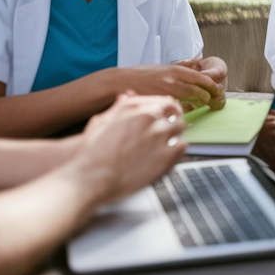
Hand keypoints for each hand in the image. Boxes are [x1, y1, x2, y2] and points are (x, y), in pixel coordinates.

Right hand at [71, 92, 185, 203]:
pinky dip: (177, 149)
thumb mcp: (101, 122)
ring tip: (167, 144)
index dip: (169, 109)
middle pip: (175, 113)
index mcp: (134, 107)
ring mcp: (159, 135)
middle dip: (174, 121)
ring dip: (175, 135)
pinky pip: (181, 146)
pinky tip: (168, 155)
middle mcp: (148, 117)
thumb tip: (127, 96)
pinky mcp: (166, 155)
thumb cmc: (92, 153)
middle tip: (171, 130)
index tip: (169, 115)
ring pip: (180, 128)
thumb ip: (119, 107)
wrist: (92, 177)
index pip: (165, 101)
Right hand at [112, 63, 223, 110]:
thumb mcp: (161, 67)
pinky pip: (177, 107)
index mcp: (173, 69)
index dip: (210, 84)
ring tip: (206, 102)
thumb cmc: (139, 75)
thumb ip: (179, 67)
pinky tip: (186, 110)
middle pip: (198, 88)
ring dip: (200, 100)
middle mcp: (173, 79)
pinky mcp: (160, 103)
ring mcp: (166, 92)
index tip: (216, 88)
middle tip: (214, 98)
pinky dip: (184, 109)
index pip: (199, 77)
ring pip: (190, 98)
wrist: (119, 82)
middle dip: (208, 94)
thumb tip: (196, 62)